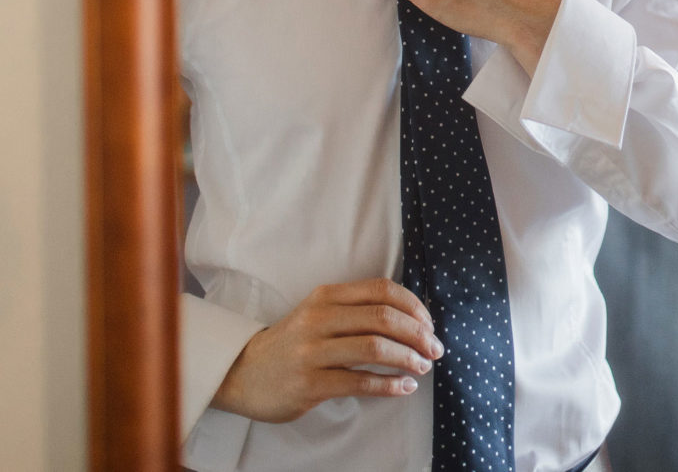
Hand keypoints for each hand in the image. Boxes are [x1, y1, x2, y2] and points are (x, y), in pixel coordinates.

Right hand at [209, 278, 443, 423]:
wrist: (243, 374)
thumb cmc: (293, 343)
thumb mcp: (319, 314)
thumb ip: (356, 309)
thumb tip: (413, 318)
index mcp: (326, 296)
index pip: (382, 290)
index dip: (413, 306)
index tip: (429, 324)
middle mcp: (319, 319)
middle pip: (383, 318)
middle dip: (418, 334)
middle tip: (435, 350)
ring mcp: (312, 352)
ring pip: (374, 348)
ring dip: (408, 359)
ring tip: (422, 367)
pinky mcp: (309, 384)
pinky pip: (359, 382)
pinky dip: (389, 385)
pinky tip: (404, 387)